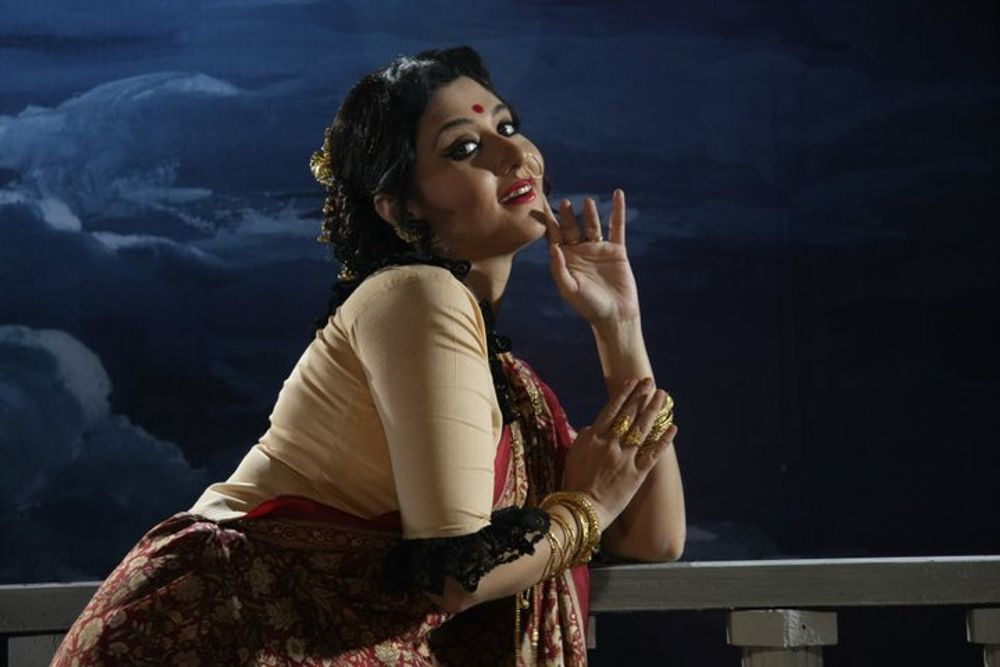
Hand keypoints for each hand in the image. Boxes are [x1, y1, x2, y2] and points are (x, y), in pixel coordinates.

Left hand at [539, 189, 640, 325]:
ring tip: (587, 201)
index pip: (554, 235)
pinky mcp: (616, 250)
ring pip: (592, 225)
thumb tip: (553, 246)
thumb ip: (559, 269)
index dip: (548, 221)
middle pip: (572, 227)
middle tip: (564, 203)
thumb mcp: (569, 289)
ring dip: (589, 213)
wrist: (615, 315)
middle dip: (567, 216)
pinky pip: (617, 227)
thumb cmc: (589, 306)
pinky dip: (618, 210)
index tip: (540, 205)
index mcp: (565, 259)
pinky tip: (618, 194)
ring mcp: (598, 249)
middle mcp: (580, 251)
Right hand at [561, 377, 677, 528]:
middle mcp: (610, 444)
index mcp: (593, 438)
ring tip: (663, 396)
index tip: (632, 381)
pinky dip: (664, 440)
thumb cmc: (573, 483)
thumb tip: (593, 426)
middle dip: (641, 396)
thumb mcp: (572, 455)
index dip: (623, 394)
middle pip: (629, 415)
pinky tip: (672, 427)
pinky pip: (653, 453)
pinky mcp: (637, 474)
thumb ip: (583, 437)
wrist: (581, 510)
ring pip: (643, 429)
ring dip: (654, 410)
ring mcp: (625, 458)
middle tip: (650, 382)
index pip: (611, 410)